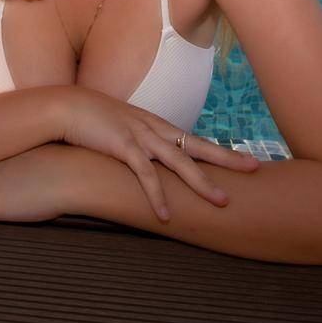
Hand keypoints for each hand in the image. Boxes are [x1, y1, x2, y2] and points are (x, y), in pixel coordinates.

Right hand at [57, 87, 259, 221]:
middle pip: (198, 146)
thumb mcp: (122, 129)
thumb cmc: (91, 120)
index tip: (244, 159)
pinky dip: (157, 196)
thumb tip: (147, 158)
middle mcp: (154, 129)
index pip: (194, 140)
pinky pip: (145, 175)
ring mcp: (141, 136)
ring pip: (180, 162)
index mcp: (156, 125)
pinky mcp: (123, 147)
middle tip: (256, 168)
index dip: (220, 150)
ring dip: (202, 183)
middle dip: (228, 158)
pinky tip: (166, 215)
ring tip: (222, 201)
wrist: (65, 107)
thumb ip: (138, 142)